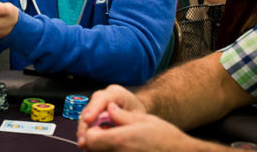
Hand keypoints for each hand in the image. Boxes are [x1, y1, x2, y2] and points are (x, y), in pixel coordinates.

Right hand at [78, 85, 145, 148]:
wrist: (136, 112)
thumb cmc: (138, 113)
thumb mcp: (138, 115)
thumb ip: (125, 115)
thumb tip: (110, 114)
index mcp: (115, 93)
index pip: (101, 98)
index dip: (93, 109)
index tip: (87, 121)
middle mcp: (103, 96)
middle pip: (90, 108)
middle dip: (85, 124)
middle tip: (83, 139)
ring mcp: (97, 104)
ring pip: (86, 116)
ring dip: (83, 130)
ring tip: (84, 144)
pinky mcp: (94, 113)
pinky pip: (87, 122)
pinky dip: (86, 132)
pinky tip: (86, 142)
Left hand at [80, 103, 208, 151]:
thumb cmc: (166, 138)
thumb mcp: (144, 120)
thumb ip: (122, 115)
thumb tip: (109, 108)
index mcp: (120, 139)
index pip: (90, 138)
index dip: (91, 131)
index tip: (99, 126)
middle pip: (92, 150)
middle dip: (95, 142)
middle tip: (106, 134)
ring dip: (103, 148)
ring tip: (118, 141)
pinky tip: (125, 149)